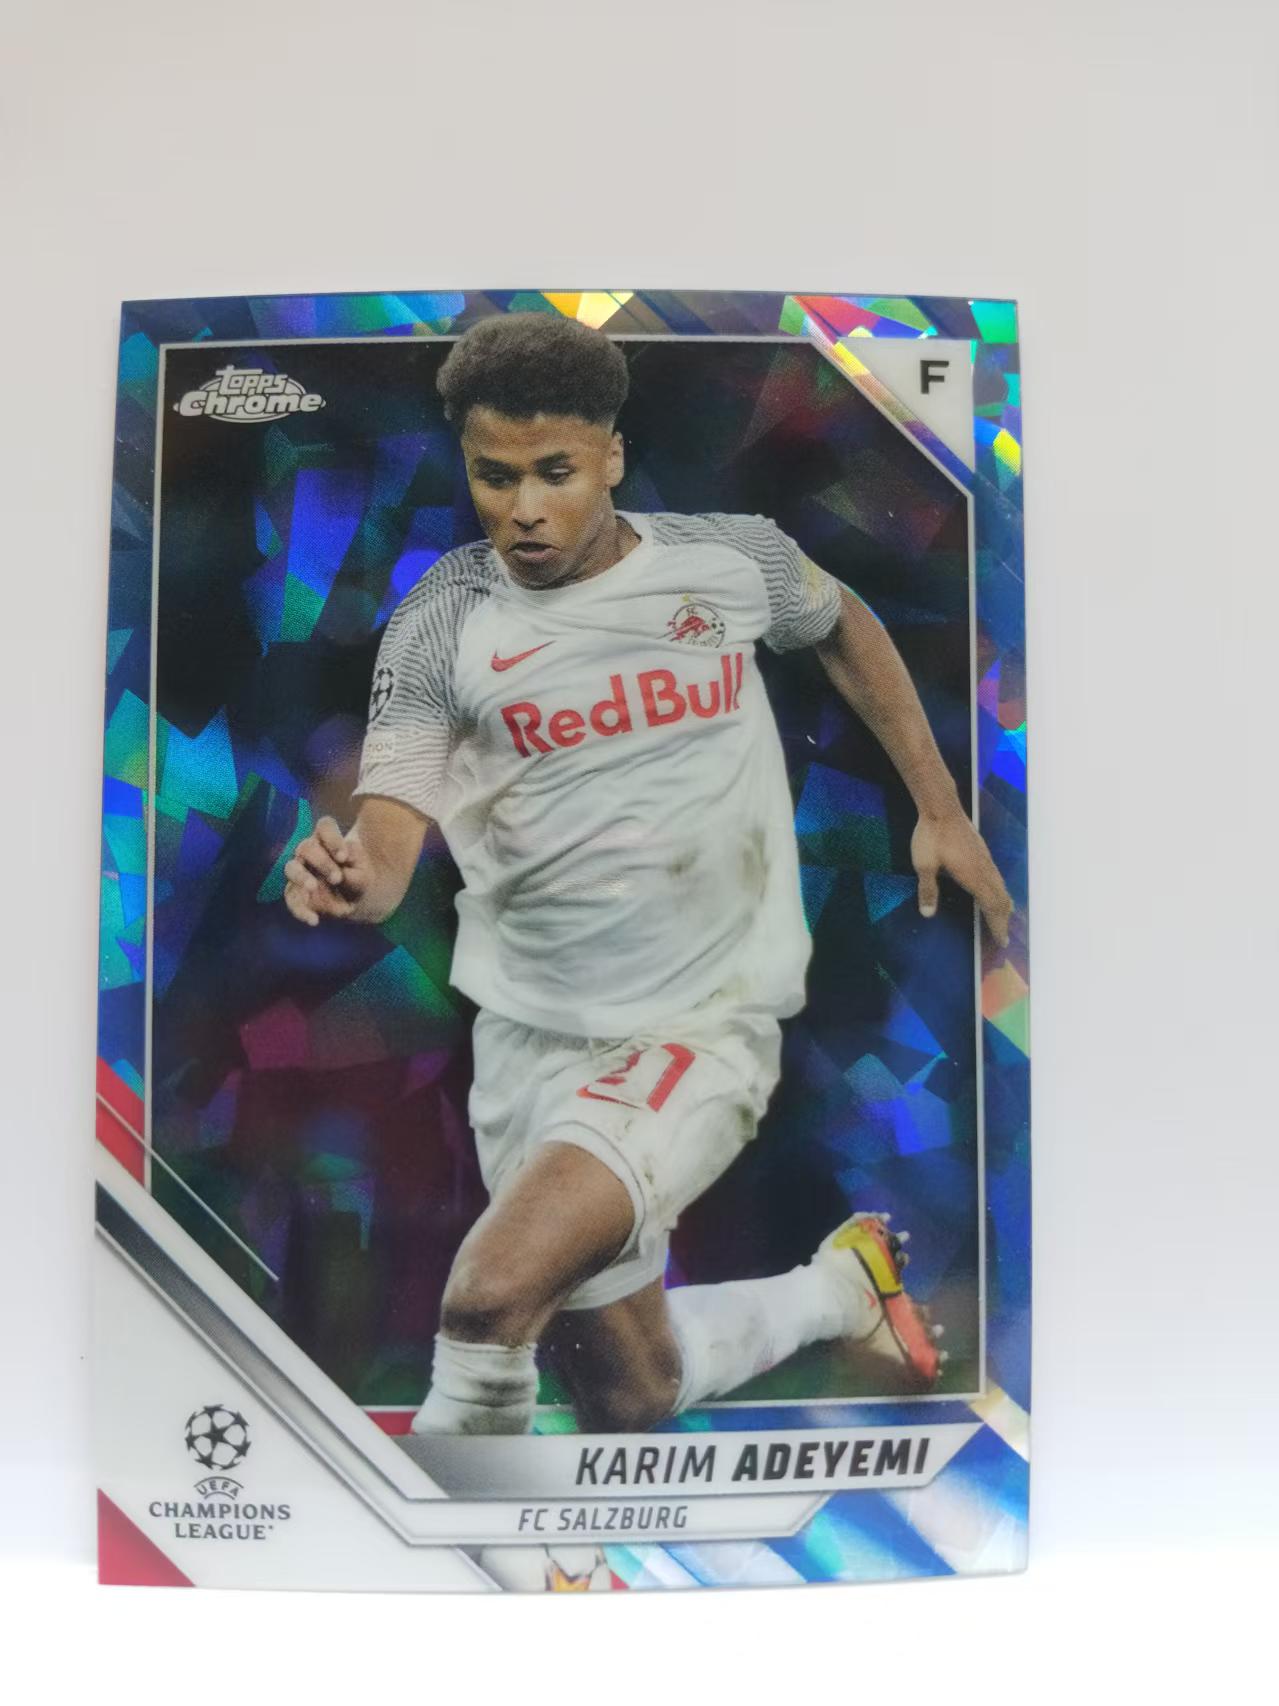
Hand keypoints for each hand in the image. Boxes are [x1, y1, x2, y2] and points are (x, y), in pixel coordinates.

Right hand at [283, 816, 370, 926]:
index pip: (324, 827)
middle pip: (306, 847)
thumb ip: (355, 875)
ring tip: (313, 886)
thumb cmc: (359, 879)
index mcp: (329, 839)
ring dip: (302, 877)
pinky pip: (291, 898)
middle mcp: (311, 852)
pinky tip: (314, 920)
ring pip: (291, 867)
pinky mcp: (296, 892)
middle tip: (337, 878)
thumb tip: (341, 876)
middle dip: (321, 862)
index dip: (332, 839)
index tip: (344, 857)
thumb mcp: (364, 876)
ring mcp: (301, 871)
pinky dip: (300, 910)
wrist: (357, 899)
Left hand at [911, 809, 1012, 946]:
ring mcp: (986, 859)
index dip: (997, 925)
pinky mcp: (982, 851)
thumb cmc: (931, 836)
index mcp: (973, 876)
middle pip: (1001, 899)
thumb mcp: (924, 864)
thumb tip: (928, 914)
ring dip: (1003, 905)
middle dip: (1003, 920)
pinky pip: (997, 877)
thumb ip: (927, 889)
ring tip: (1003, 919)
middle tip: (1003, 938)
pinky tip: (993, 891)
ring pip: (1001, 887)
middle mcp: (985, 869)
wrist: (941, 806)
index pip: (991, 906)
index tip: (1001, 942)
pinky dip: (999, 891)